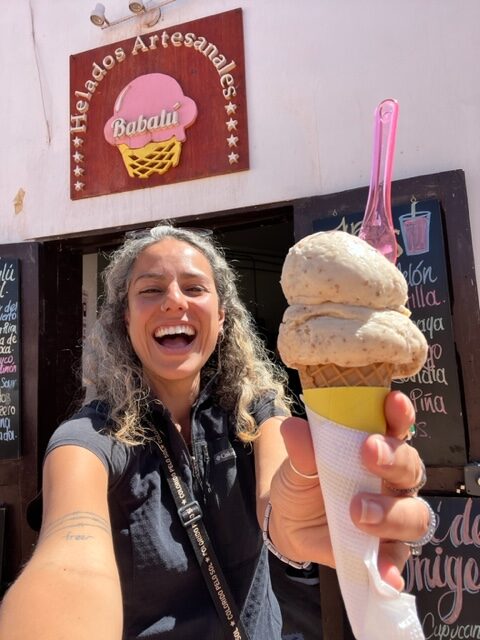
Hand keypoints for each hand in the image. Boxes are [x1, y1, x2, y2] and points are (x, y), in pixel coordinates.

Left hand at [270, 390, 429, 589]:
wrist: (288, 522)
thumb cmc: (302, 481)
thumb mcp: (296, 464)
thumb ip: (301, 449)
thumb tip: (293, 428)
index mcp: (376, 447)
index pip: (397, 426)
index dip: (400, 414)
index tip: (393, 402)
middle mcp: (392, 479)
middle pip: (411, 467)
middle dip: (395, 458)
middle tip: (369, 452)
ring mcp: (393, 515)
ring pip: (414, 513)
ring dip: (391, 512)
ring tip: (358, 511)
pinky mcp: (386, 548)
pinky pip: (398, 558)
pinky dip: (392, 565)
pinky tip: (385, 573)